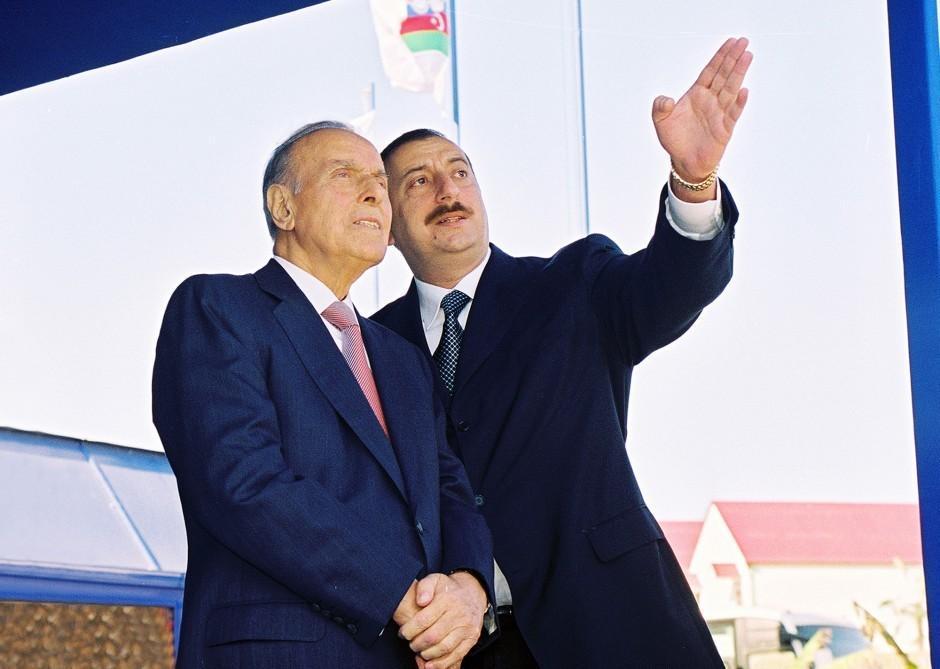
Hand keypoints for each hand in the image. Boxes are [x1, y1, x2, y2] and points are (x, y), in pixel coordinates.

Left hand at [398, 572, 486, 668]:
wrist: (472, 594)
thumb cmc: (448, 589)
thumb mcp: (435, 580)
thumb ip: (424, 587)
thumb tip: (420, 601)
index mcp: (447, 599)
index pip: (423, 620)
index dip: (409, 630)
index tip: (403, 633)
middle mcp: (459, 614)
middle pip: (432, 636)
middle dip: (416, 644)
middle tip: (411, 643)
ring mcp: (466, 627)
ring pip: (443, 648)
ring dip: (427, 654)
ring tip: (419, 651)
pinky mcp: (471, 638)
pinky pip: (456, 655)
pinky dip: (441, 663)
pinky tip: (429, 664)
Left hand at [652, 37, 752, 185]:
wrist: (684, 161)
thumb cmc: (675, 139)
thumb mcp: (660, 121)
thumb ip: (660, 107)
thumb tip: (666, 100)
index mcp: (697, 94)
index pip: (710, 71)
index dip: (720, 56)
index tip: (731, 42)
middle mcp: (710, 100)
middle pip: (723, 75)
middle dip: (733, 58)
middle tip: (744, 41)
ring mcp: (719, 113)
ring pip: (731, 89)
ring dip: (739, 73)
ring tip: (747, 57)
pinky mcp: (725, 129)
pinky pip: (733, 113)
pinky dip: (739, 103)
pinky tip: (744, 91)